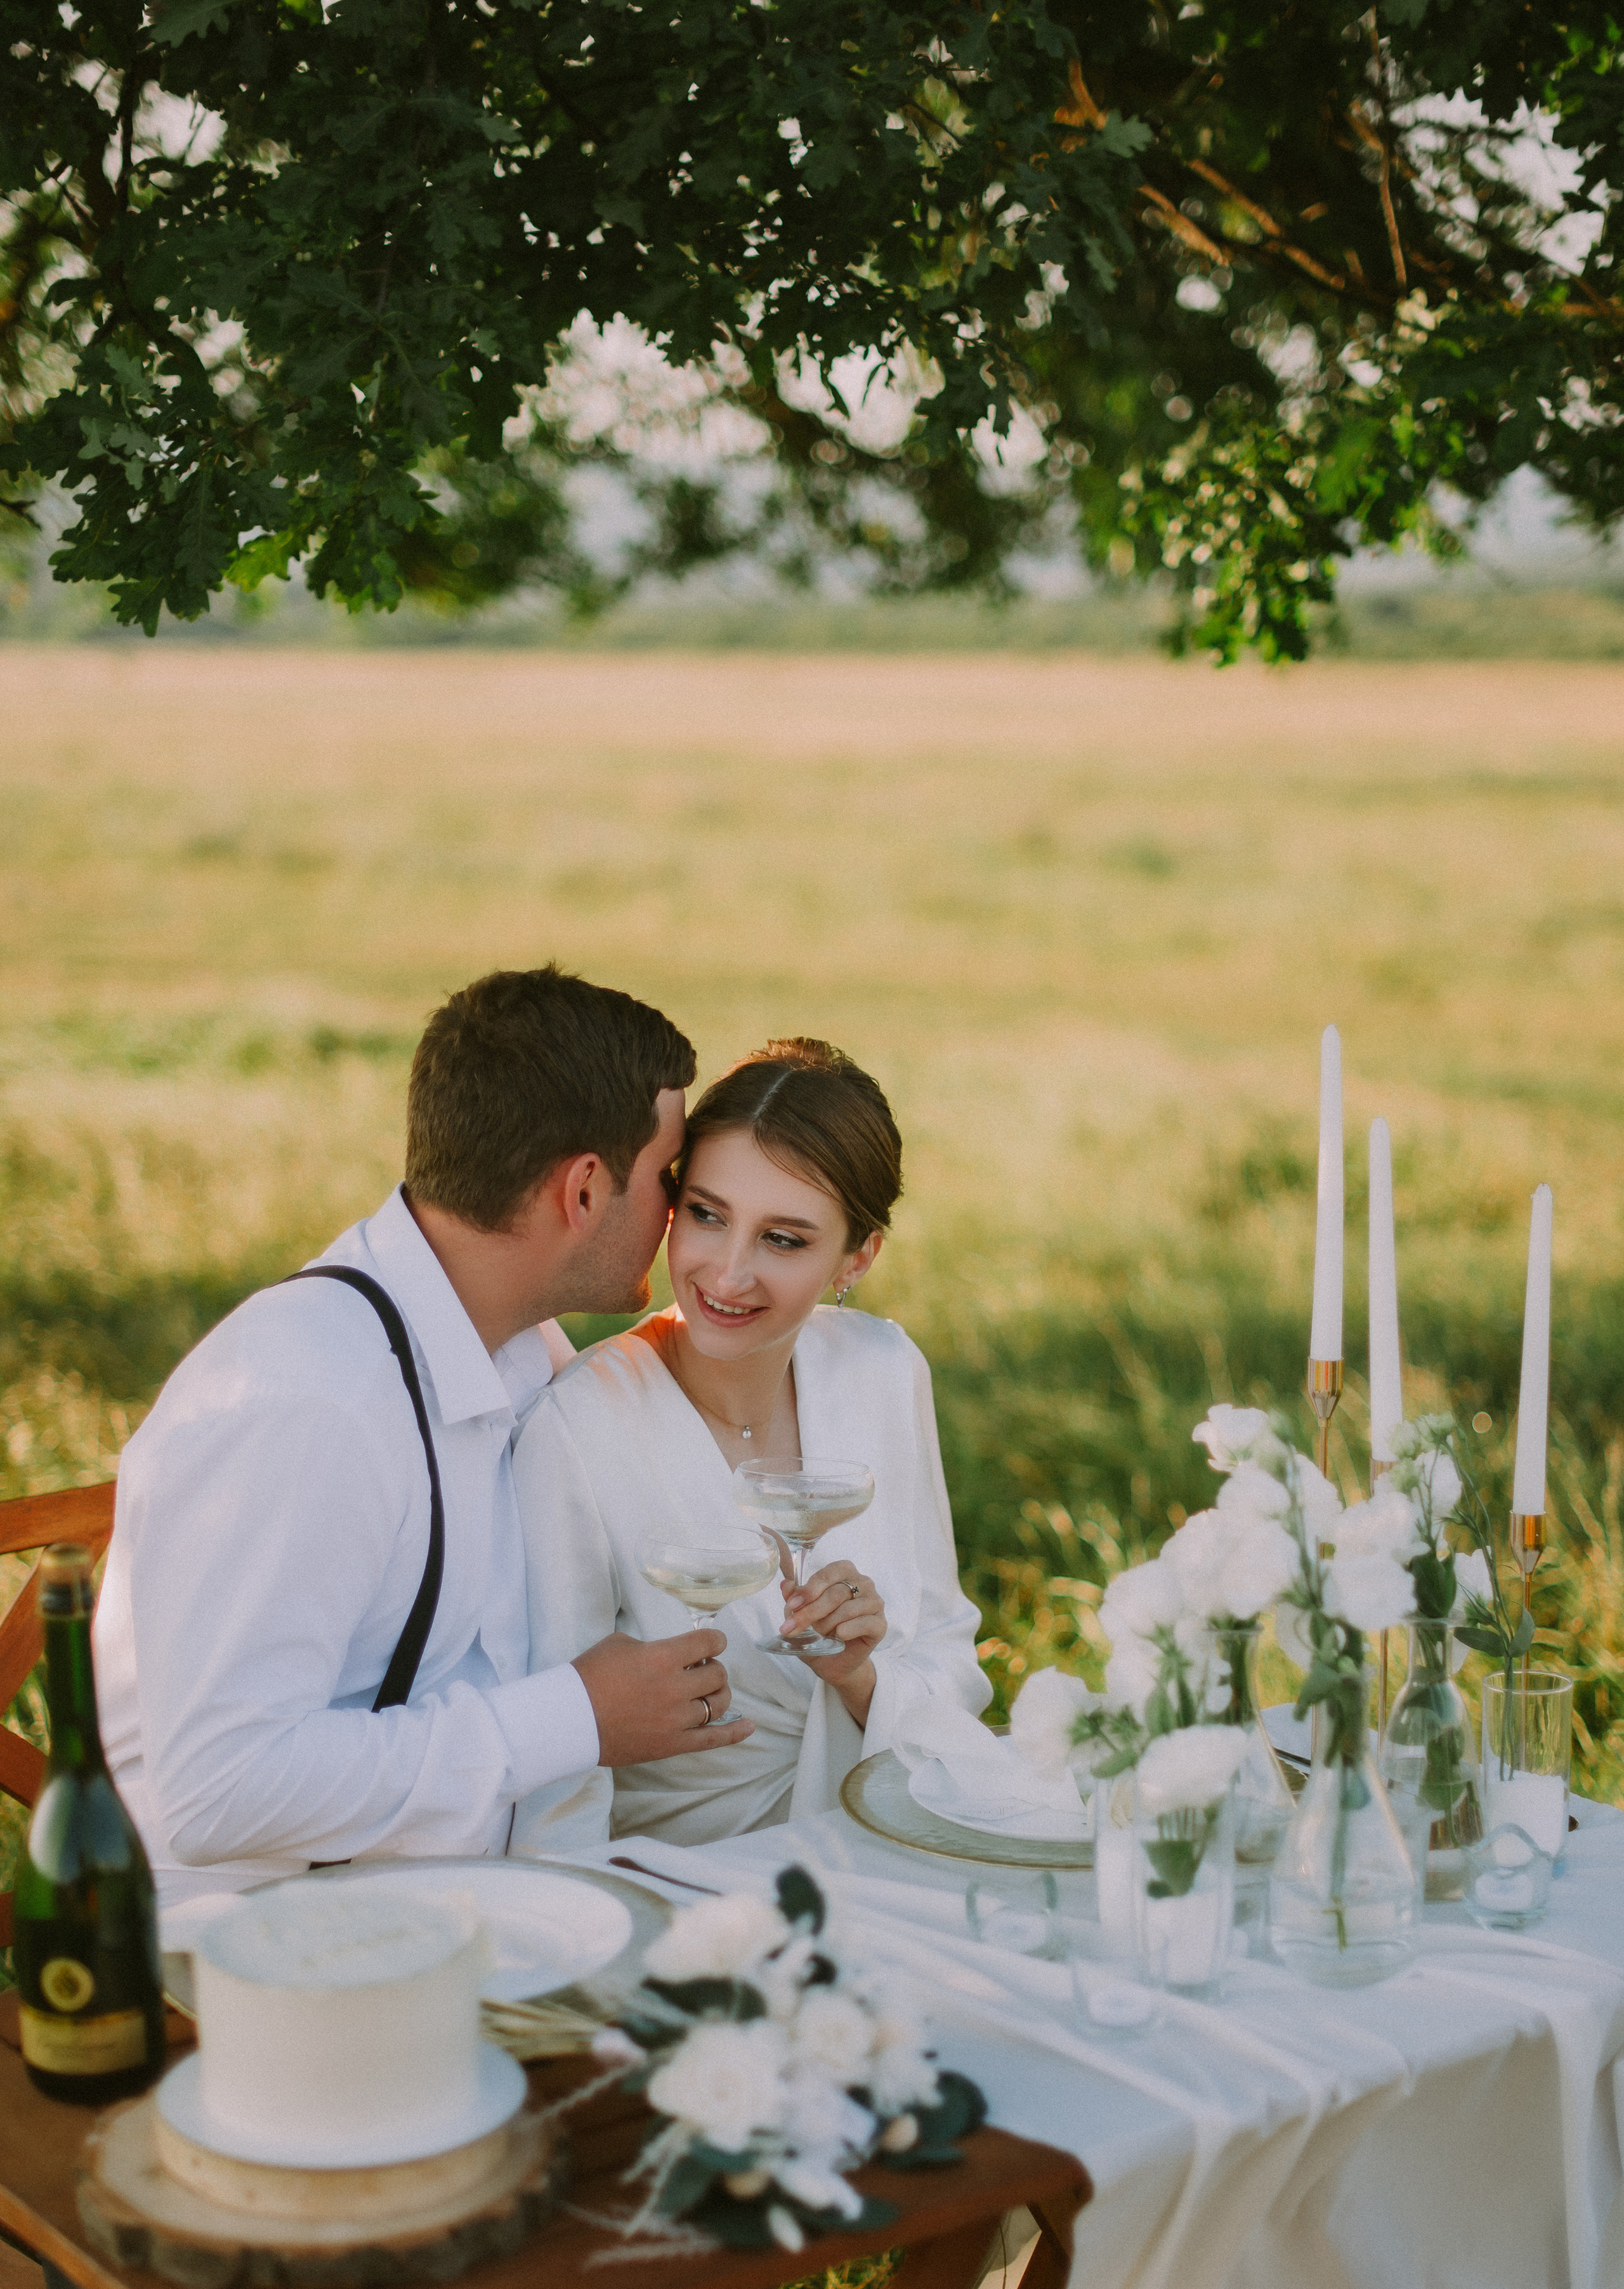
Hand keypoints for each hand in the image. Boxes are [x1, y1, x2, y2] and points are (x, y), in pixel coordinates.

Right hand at [573, 1630, 752, 1765]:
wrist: (569, 1719)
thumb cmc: (589, 1676)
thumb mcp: (620, 1643)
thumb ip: (652, 1646)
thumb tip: (669, 1653)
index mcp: (663, 1657)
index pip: (708, 1643)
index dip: (713, 1640)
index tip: (711, 1643)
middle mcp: (676, 1688)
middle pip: (718, 1675)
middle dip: (712, 1668)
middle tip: (698, 1669)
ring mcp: (677, 1720)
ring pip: (718, 1705)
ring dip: (717, 1694)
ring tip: (707, 1691)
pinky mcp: (672, 1745)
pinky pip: (713, 1740)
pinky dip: (734, 1733)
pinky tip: (749, 1727)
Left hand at [784, 1566, 884, 1722]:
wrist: (833, 1661)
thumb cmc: (819, 1631)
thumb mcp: (801, 1614)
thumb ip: (794, 1597)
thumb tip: (785, 1585)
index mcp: (844, 1572)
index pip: (828, 1574)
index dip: (809, 1590)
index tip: (792, 1606)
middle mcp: (863, 1583)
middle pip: (836, 1593)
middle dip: (811, 1612)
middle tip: (793, 1627)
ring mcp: (875, 1602)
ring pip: (848, 1609)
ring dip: (828, 1624)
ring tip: (820, 1633)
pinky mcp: (880, 1624)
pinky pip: (864, 1623)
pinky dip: (847, 1631)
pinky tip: (839, 1636)